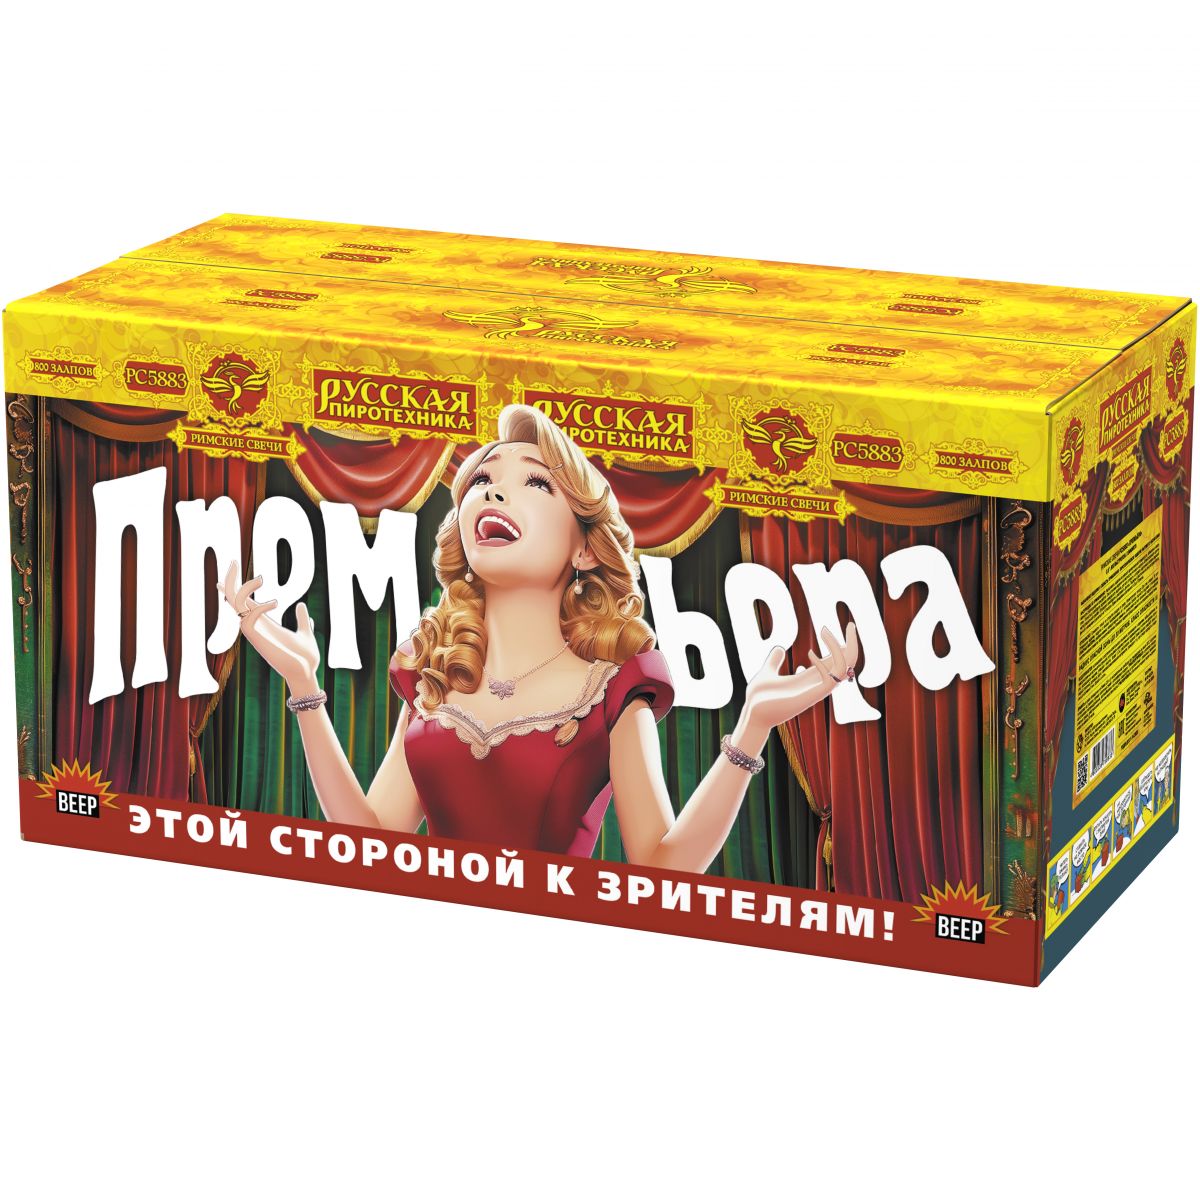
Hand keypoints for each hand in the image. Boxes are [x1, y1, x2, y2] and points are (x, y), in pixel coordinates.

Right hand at [219, 562, 320, 694]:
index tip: (229, 572)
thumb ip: (302, 620)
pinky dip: (259, 608)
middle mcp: (258, 626)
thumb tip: (302, 607)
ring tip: (261, 578)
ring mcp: (256, 633)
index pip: (245, 602)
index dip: (236, 588)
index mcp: (266, 623)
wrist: (307, 673)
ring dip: (245, 590)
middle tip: (232, 562)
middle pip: (235, 601)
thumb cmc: (306, 658)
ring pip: (237, 607)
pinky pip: (248, 620)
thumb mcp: (305, 633)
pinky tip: (274, 602)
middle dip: (230, 582)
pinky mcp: (258, 641)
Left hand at [736, 623, 858, 747]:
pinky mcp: (810, 697)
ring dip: (838, 648)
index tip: (847, 628)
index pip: (836, 661)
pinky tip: (810, 653)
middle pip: (846, 664)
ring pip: (843, 669)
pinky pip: (830, 680)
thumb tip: (779, 648)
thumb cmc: (759, 698)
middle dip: (852, 644)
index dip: (844, 646)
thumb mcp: (767, 672)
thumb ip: (775, 661)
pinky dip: (823, 664)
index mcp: (809, 677)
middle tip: (850, 624)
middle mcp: (816, 683)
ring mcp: (815, 690)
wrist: (751, 714)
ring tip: (824, 630)